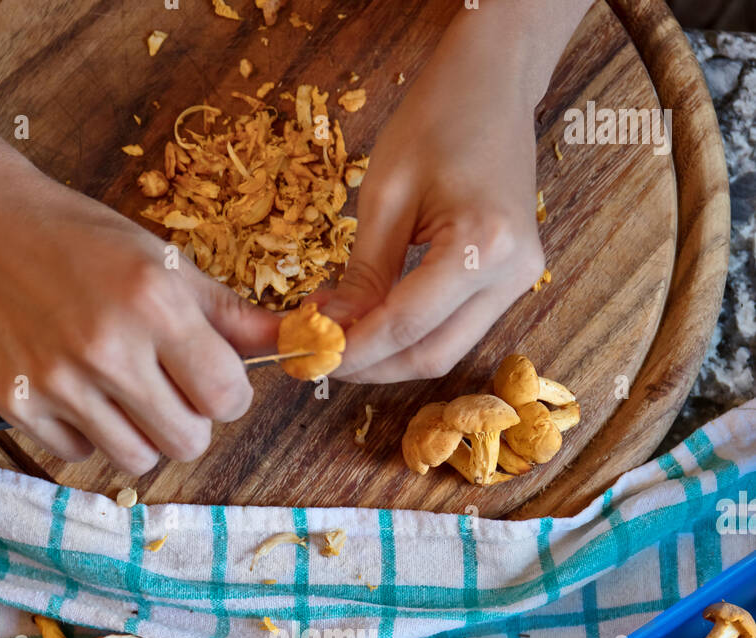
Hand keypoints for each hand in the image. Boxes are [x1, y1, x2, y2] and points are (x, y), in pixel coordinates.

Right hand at [0, 170, 278, 472]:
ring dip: (140, 435)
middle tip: (166, 387)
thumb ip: (230, 316)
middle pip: (187, 443)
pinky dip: (85, 433)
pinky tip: (77, 390)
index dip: (226, 395)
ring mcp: (57, 380)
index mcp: (154, 302)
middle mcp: (106, 346)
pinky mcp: (17, 403)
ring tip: (123, 392)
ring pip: (136, 459)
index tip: (209, 378)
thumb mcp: (164, 262)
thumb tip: (296, 343)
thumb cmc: (82, 241)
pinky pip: (78, 454)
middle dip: (187, 421)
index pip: (227, 398)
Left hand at [321, 10, 559, 384]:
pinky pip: (457, 327)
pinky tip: (374, 322)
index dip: (353, 349)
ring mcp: (520, 281)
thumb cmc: (438, 119)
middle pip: (432, 355)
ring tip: (340, 339)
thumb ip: (362, 274)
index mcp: (482, 245)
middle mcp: (512, 274)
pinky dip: (412, 334)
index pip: (406, 324)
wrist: (494, 82)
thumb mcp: (386, 194)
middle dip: (371, 366)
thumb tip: (331, 331)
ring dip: (390, 356)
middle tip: (318, 357)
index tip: (307, 356)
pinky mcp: (514, 280)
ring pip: (445, 349)